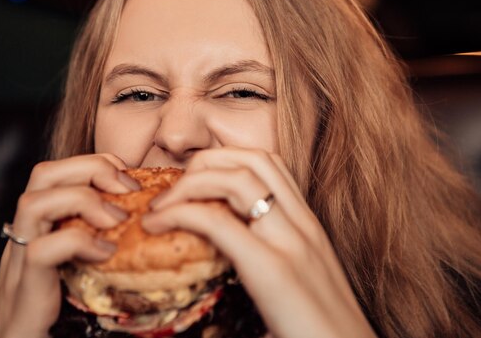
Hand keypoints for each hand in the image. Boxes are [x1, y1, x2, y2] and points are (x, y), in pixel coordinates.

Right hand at [0, 154, 139, 337]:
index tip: (129, 180)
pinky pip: (41, 251)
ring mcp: (17, 264)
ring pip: (32, 203)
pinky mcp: (24, 292)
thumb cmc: (55, 318)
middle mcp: (23, 239)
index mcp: (38, 229)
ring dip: (82, 199)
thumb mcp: (80, 271)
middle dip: (90, 168)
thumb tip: (141, 227)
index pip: (57, 173)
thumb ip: (97, 245)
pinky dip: (78, 242)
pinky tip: (105, 253)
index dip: (95, 164)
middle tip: (127, 189)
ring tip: (117, 218)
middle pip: (42, 174)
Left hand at [142, 147, 376, 337]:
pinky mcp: (272, 270)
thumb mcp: (303, 278)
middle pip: (249, 159)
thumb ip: (273, 253)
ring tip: (161, 206)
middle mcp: (302, 224)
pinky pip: (216, 222)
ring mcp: (290, 242)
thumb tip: (226, 248)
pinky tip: (157, 225)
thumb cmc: (323, 329)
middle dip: (202, 163)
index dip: (224, 161)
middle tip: (172, 191)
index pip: (267, 164)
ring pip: (234, 178)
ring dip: (188, 183)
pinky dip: (179, 214)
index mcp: (308, 225)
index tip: (194, 182)